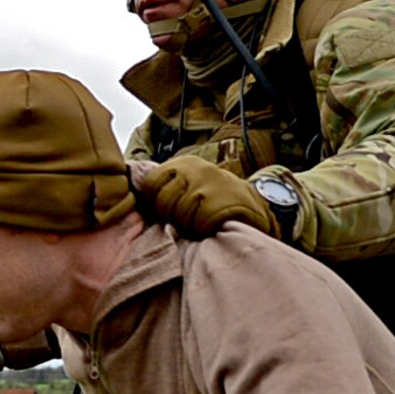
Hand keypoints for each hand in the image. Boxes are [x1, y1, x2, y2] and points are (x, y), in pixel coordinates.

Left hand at [135, 157, 278, 238]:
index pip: (150, 183)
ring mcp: (208, 185)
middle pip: (163, 200)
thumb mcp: (191, 185)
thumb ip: (167, 187)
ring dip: (189, 224)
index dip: (155, 201)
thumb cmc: (218, 201)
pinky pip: (198, 223)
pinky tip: (213, 225)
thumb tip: (134, 195)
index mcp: (184, 164)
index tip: (169, 210)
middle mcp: (195, 170)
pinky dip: (203, 229)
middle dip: (172, 215)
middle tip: (189, 218)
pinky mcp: (220, 203)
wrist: (261, 206)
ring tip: (203, 219)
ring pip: (179, 213)